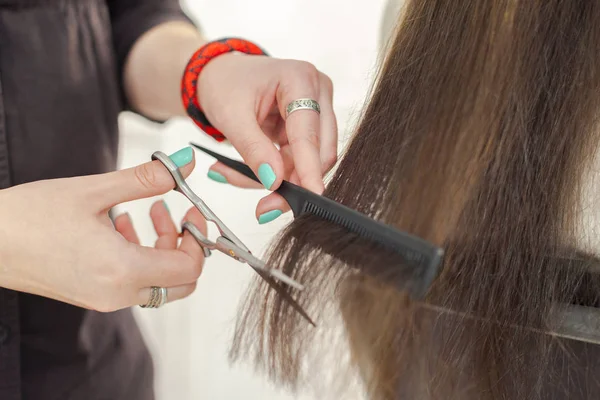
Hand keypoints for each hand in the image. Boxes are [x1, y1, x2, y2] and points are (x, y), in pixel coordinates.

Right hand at [0, 148, 206, 311]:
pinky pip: (133, 284)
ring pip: (157, 283)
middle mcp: (117, 294)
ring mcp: (104, 299)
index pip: (189, 267)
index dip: (199, 237)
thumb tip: (185, 163)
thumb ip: (145, 180)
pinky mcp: (91, 295)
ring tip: (142, 213)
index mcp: (123, 271)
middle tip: (173, 212)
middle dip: (184, 246)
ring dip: (160, 248)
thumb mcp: (93, 191)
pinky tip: (119, 226)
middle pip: (180, 282)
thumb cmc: (28, 217)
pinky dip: (139, 257)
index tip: (192, 209)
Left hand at [198, 54, 337, 221]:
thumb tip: (275, 181)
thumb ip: (253, 149)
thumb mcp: (230, 116)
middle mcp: (317, 92)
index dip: (309, 167)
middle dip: (293, 181)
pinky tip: (249, 172)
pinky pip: (298, 161)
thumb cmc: (224, 84)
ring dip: (280, 179)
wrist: (219, 75)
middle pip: (319, 150)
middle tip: (265, 207)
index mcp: (300, 78)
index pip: (308, 132)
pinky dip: (275, 172)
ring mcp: (317, 110)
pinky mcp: (309, 127)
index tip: (311, 194)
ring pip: (310, 161)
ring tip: (236, 177)